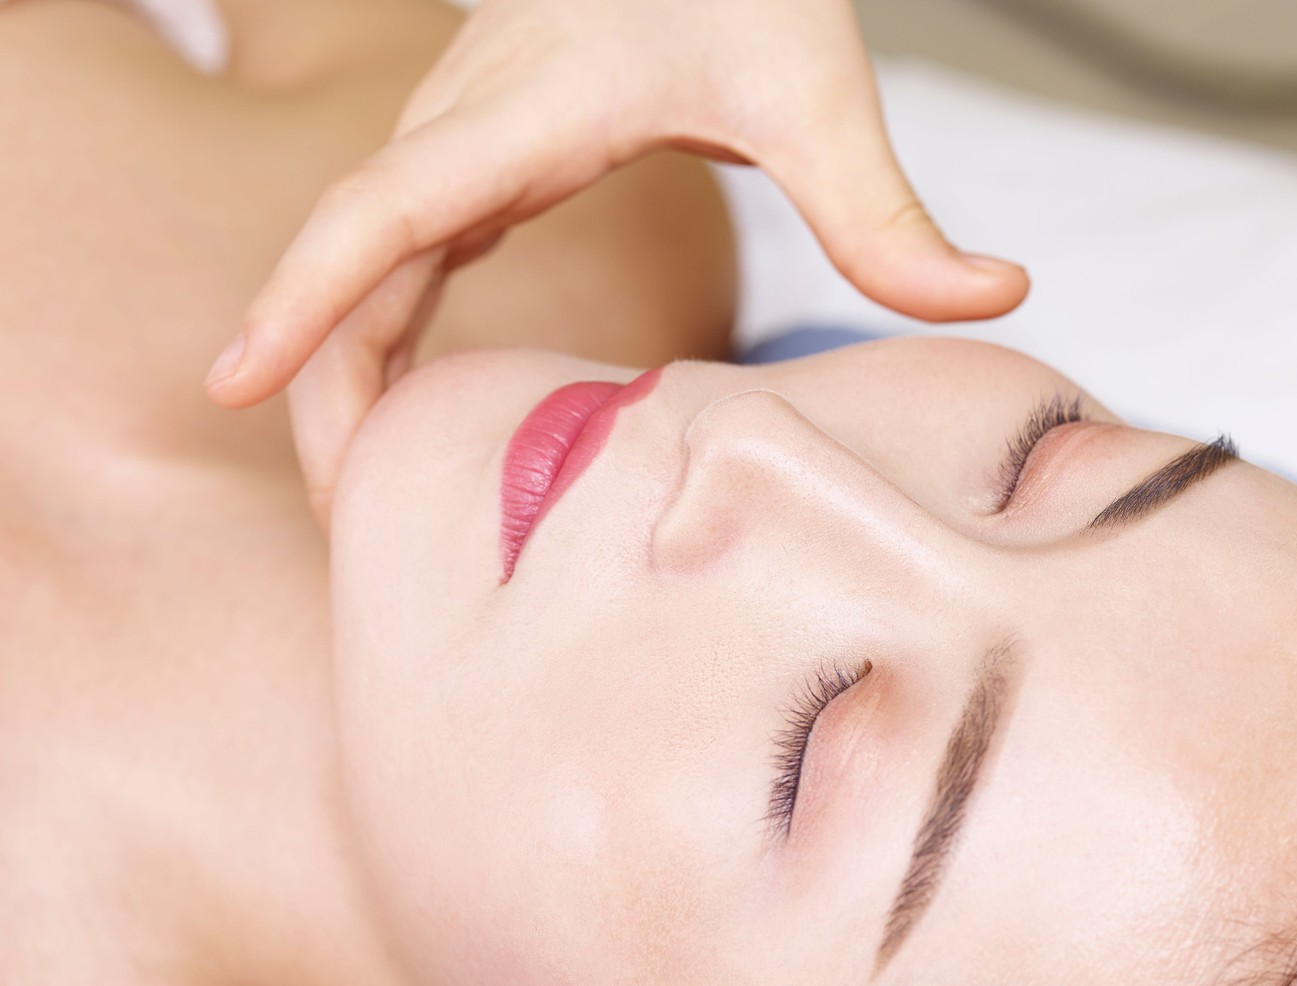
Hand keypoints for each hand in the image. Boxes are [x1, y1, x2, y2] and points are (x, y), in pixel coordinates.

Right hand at [204, 0, 1026, 518]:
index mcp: (525, 111)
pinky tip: (406, 424)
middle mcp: (468, 123)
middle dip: (321, 380)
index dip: (308, 295)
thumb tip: (1003, 294)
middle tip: (335, 524)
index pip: (386, 207)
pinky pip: (402, 256)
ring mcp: (465, 139)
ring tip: (358, 504)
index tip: (235, 380)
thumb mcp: (820, 91)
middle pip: (351, 258)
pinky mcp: (485, 160)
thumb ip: (890, 213)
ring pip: (363, 262)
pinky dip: (380, 335)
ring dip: (345, 372)